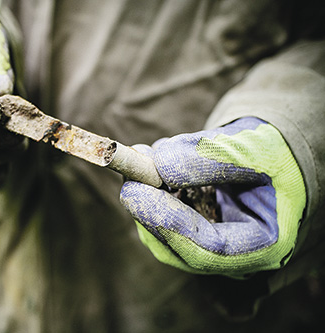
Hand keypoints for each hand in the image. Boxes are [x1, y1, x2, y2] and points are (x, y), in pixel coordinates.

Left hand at [120, 117, 305, 277]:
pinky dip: (150, 190)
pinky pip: (161, 218)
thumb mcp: (255, 146)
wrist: (274, 154)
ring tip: (146, 156)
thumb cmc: (274, 153)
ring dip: (146, 196)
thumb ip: (210, 157)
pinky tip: (153, 162)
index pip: (207, 250)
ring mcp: (209, 246)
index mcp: (264, 246)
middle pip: (176, 248)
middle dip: (148, 208)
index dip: (167, 222)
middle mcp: (233, 256)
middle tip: (131, 169)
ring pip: (162, 234)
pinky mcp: (192, 231)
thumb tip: (158, 164)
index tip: (136, 190)